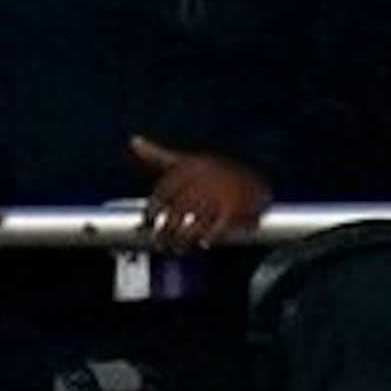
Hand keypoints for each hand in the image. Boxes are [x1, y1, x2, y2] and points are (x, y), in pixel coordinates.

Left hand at [130, 137, 269, 250]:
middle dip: (166, 230)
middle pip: (177, 212)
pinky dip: (210, 237)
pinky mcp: (236, 208)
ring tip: (177, 248)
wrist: (257, 166)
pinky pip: (218, 227)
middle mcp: (201, 182)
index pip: (162, 194)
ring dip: (184, 239)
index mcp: (187, 170)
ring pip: (195, 223)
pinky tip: (203, 243)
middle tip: (159, 243)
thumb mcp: (186, 159)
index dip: (152, 212)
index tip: (146, 225)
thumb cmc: (214, 169)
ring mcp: (219, 196)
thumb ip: (157, 154)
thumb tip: (134, 141)